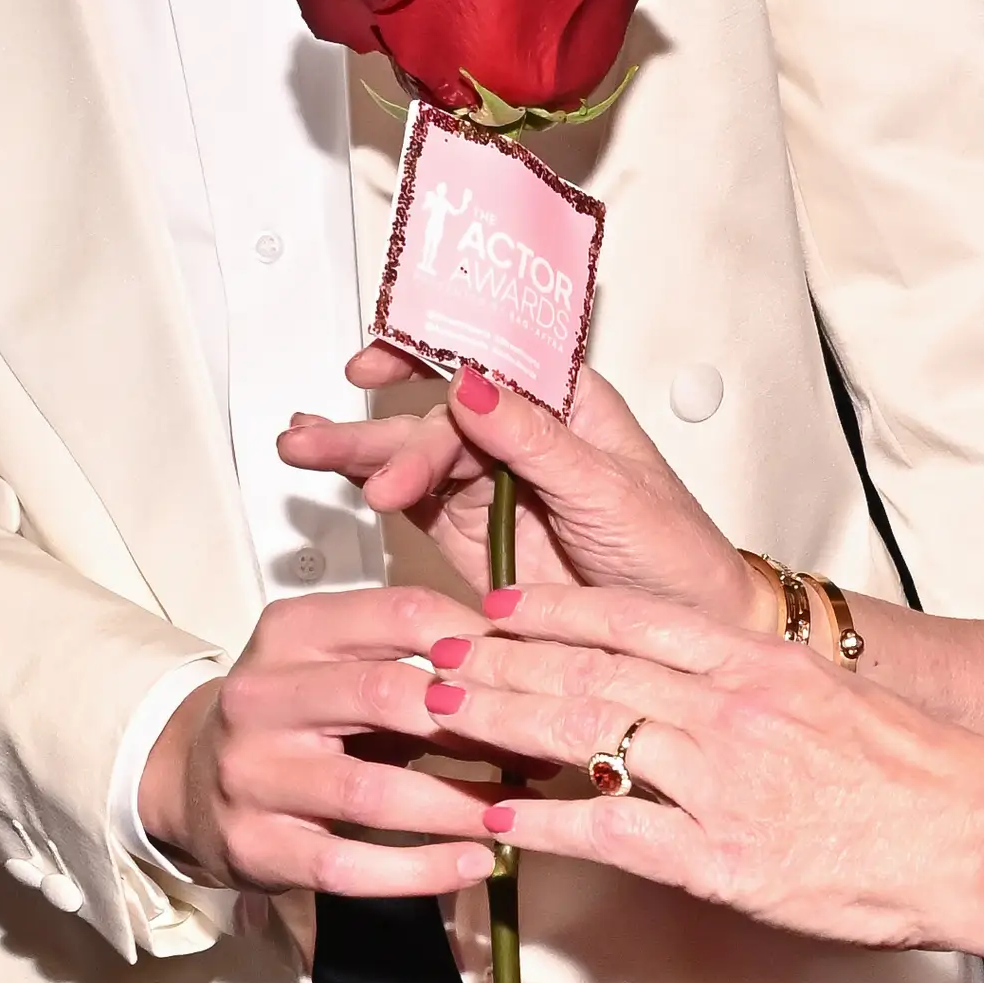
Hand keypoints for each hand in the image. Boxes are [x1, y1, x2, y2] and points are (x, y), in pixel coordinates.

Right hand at [139, 584, 499, 899]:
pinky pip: (348, 866)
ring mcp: (253, 775)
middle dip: (476, 724)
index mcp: (290, 632)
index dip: (476, 639)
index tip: (535, 668)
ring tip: (518, 813)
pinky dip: (421, 871)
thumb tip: (530, 670)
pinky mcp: (256, 846)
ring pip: (371, 791)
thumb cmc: (295, 719)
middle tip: (538, 745)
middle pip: (386, 696)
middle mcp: (262, 696)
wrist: (188, 780)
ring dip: (458, 804)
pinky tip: (475, 865)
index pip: (397, 613)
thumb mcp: (339, 666)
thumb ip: (415, 661)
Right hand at [279, 352, 762, 622]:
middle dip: (381, 429)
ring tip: (302, 450)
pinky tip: (331, 474)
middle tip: (335, 449)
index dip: (425, 350)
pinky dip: (370, 486)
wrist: (681, 632)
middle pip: (437, 414)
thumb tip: (474, 383)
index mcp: (563, 401)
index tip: (378, 364)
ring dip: (358, 453)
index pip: (484, 356)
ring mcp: (490, 482)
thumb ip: (536, 440)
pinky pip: (413, 499)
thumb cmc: (672, 553)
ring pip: (415, 454)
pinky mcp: (468, 530)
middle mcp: (520, 433)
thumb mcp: (609, 490)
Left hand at [429, 593, 983, 950]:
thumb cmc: (929, 783)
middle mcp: (731, 709)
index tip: (497, 604)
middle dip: (496, 660)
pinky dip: (546, 821)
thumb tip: (707, 696)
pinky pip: (613, 830)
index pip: (632, 618)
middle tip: (430, 653)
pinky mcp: (723, 858)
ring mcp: (722, 782)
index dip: (551, 608)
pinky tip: (497, 818)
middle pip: (587, 667)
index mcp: (760, 665)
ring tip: (436, 715)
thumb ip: (764, 695)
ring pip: (585, 733)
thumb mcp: (841, 707)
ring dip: (498, 723)